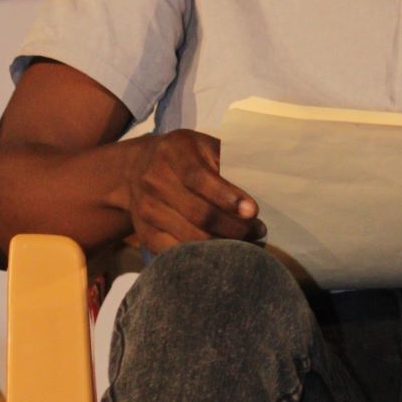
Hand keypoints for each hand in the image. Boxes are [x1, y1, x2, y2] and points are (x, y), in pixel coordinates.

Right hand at [124, 130, 262, 254]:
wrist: (137, 168)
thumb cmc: (186, 156)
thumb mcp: (203, 145)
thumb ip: (227, 161)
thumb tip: (263, 185)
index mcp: (174, 152)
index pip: (199, 178)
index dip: (227, 197)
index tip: (253, 211)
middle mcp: (154, 180)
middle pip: (198, 213)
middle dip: (234, 227)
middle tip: (259, 230)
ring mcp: (146, 209)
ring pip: (189, 237)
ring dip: (223, 245)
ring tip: (248, 243)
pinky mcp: (145, 233)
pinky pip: (175, 252)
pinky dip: (201, 256)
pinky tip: (221, 254)